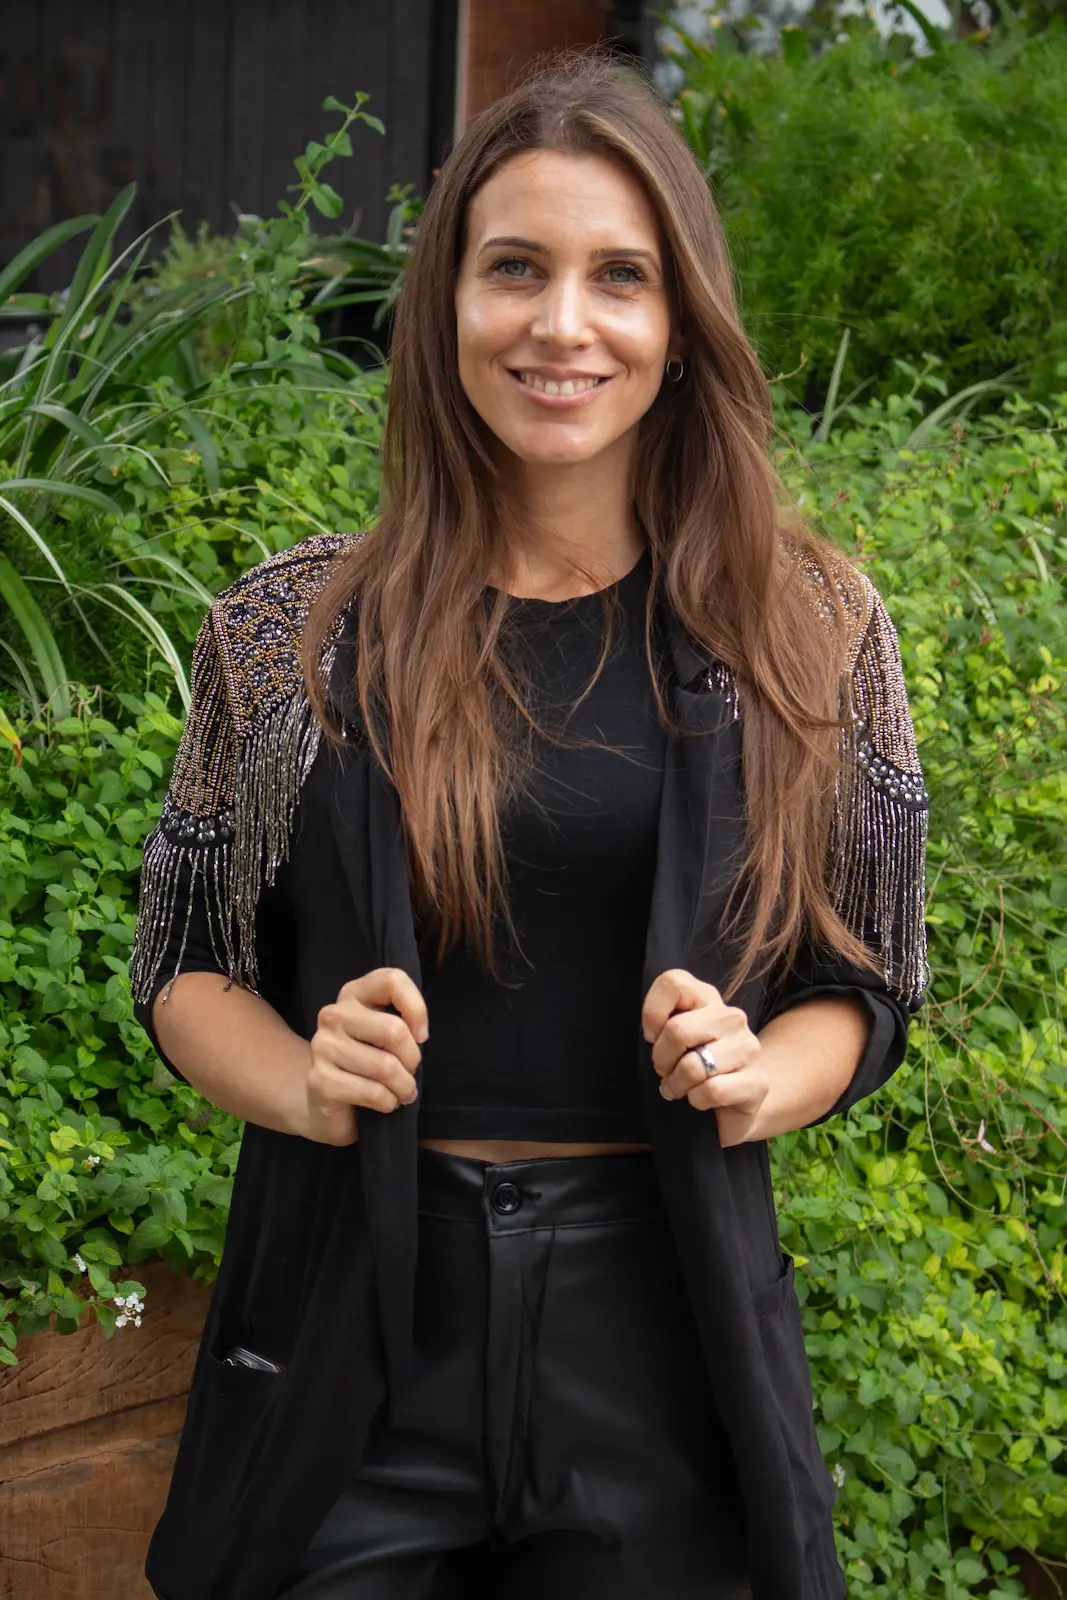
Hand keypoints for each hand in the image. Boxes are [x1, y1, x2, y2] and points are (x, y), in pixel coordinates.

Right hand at [306, 968, 427, 1146]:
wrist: (329, 1104)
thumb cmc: (369, 1065)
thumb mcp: (388, 1036)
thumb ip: (404, 1021)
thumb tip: (419, 1033)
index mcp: (353, 994)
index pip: (392, 980)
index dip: (417, 1009)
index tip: (421, 1035)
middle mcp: (333, 1014)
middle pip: (394, 1030)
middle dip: (412, 1059)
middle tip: (408, 1072)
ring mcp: (322, 1046)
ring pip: (385, 1066)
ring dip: (403, 1087)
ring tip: (401, 1092)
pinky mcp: (319, 1080)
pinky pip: (373, 1092)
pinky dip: (388, 1103)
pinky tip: (384, 1103)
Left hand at [641, 969, 768, 1146]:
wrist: (732, 1102)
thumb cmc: (693, 1066)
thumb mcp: (671, 1038)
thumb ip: (661, 1023)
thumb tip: (652, 1033)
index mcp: (707, 998)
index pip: (673, 983)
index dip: (652, 1013)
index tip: (653, 1036)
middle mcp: (732, 1017)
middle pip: (677, 1030)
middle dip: (661, 1059)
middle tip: (665, 1071)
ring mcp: (748, 1048)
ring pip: (693, 1066)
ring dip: (678, 1085)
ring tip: (681, 1088)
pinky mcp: (758, 1081)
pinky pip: (712, 1090)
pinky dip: (697, 1100)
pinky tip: (701, 1099)